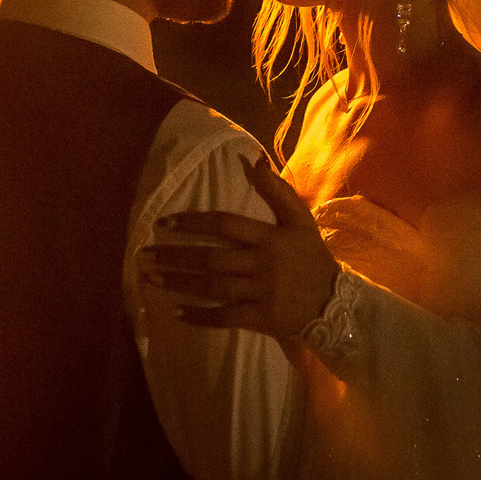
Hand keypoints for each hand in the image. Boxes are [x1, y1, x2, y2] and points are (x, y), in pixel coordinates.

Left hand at [141, 157, 341, 340]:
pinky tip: (175, 313)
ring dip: (179, 283)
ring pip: (213, 287)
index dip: (192, 222)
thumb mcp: (300, 219)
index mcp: (270, 237)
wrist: (336, 302)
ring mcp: (261, 293)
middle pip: (212, 258)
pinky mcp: (261, 318)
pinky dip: (200, 316)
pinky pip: (225, 318)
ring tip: (149, 279)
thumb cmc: (312, 257)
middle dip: (175, 256)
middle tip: (144, 254)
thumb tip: (251, 161)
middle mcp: (263, 263)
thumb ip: (276, 190)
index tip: (163, 224)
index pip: (225, 224)